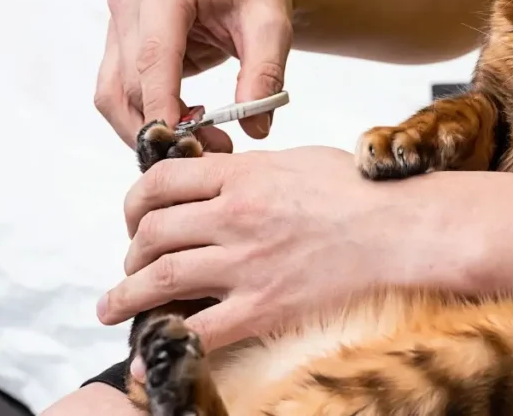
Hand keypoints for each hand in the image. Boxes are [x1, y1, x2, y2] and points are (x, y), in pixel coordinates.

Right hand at [94, 0, 293, 149]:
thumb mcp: (273, 31)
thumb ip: (265, 75)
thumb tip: (255, 129)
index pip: (154, 57)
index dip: (162, 106)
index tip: (182, 146)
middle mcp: (130, 0)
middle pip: (129, 83)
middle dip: (163, 126)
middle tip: (210, 151)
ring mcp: (117, 22)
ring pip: (113, 94)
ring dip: (148, 129)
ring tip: (200, 143)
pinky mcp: (117, 44)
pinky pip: (119, 94)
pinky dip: (146, 119)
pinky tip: (186, 126)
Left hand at [95, 147, 406, 354]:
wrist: (400, 229)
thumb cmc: (359, 191)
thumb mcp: (296, 161)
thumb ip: (249, 172)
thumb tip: (220, 183)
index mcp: (240, 176)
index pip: (159, 182)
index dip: (135, 201)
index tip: (135, 215)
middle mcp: (233, 217)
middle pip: (152, 232)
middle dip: (131, 250)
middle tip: (132, 262)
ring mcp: (245, 264)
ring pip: (160, 278)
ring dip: (127, 294)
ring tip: (113, 304)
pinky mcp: (262, 306)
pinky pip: (198, 331)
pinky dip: (163, 343)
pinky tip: (145, 352)